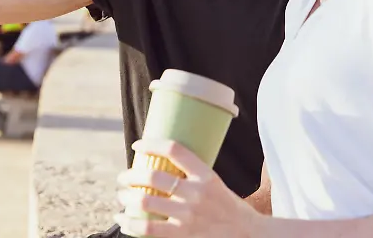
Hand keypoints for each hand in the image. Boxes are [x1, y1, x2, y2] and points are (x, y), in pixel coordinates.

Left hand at [114, 139, 262, 236]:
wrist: (251, 236)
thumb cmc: (230, 209)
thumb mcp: (216, 185)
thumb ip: (193, 178)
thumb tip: (160, 171)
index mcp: (206, 175)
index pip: (174, 149)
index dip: (151, 144)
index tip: (137, 146)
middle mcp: (197, 193)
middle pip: (153, 176)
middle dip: (130, 176)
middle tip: (122, 178)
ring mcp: (190, 215)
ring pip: (145, 201)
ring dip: (126, 197)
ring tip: (121, 197)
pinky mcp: (184, 235)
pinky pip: (148, 229)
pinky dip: (130, 223)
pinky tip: (122, 219)